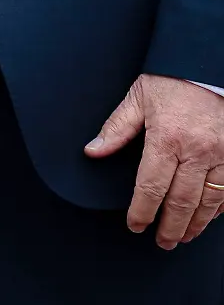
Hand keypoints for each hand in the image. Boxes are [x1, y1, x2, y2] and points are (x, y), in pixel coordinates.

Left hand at [85, 74, 223, 247]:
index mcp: (167, 137)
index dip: (142, 211)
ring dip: (194, 224)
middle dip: (169, 227)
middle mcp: (197, 151)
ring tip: (182, 236)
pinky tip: (208, 217)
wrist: (208, 62)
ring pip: (209, 203)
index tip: (135, 225)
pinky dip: (218, 209)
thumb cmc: (174, 79)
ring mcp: (223, 155)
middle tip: (162, 242)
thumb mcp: (140, 96)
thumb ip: (117, 127)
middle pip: (181, 202)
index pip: (151, 187)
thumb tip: (93, 150)